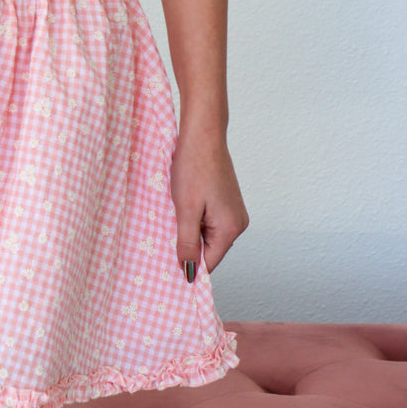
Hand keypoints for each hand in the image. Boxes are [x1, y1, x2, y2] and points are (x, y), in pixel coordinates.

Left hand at [169, 121, 248, 279]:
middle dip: (189, 244)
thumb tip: (189, 273)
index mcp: (231, 229)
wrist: (203, 134)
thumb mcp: (185, 210)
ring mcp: (234, 211)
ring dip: (191, 229)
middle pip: (210, 249)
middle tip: (168, 229)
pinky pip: (210, 221)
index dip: (189, 263)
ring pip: (208, 234)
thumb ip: (187, 243)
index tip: (169, 261)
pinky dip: (196, 217)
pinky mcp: (228, 201)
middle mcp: (238, 223)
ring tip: (176, 211)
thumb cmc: (193, 167)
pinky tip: (184, 203)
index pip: (209, 262)